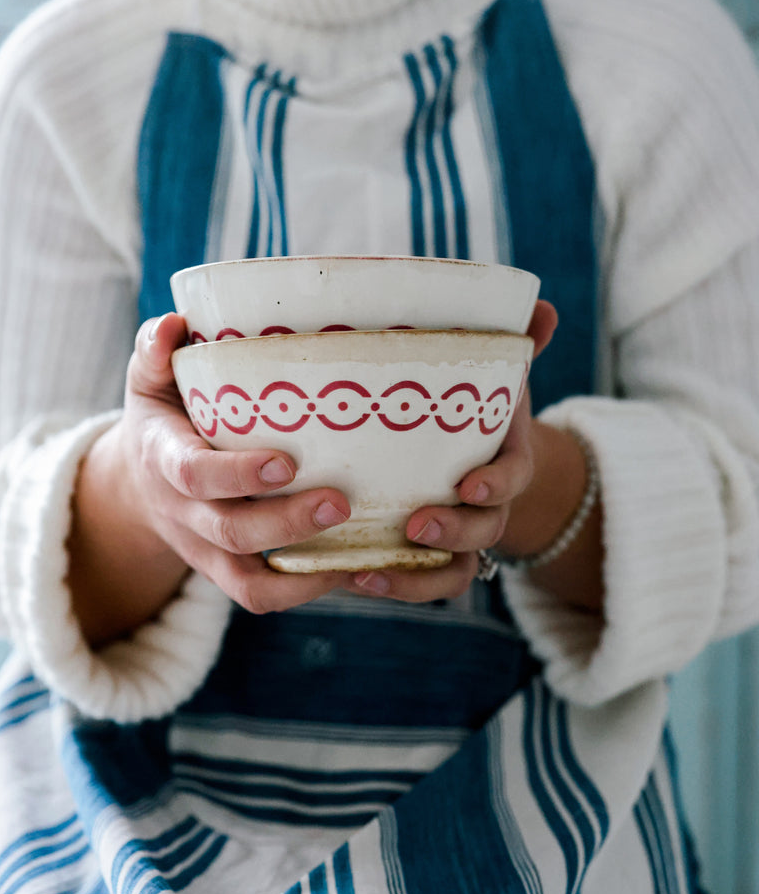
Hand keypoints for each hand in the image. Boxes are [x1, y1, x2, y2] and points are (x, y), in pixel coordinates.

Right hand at [68, 312, 352, 644]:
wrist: (136, 483)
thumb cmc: (161, 413)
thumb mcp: (148, 378)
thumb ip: (156, 350)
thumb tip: (176, 324)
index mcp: (162, 458)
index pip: (194, 474)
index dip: (238, 474)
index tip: (286, 462)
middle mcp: (181, 512)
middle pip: (230, 531)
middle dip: (286, 522)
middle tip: (342, 501)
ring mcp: (202, 548)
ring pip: (246, 580)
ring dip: (302, 573)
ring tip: (357, 552)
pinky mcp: (224, 570)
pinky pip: (259, 596)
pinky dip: (305, 591)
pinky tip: (351, 570)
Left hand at [346, 300, 560, 602]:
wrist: (467, 454)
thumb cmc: (471, 407)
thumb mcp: (493, 373)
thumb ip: (515, 343)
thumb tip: (542, 310)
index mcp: (504, 461)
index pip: (513, 478)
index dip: (496, 486)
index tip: (468, 483)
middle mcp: (484, 507)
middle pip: (483, 532)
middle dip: (453, 533)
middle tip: (416, 524)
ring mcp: (453, 538)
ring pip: (451, 573)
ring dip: (414, 579)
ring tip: (370, 571)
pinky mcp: (421, 557)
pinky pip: (415, 583)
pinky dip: (389, 584)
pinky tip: (351, 576)